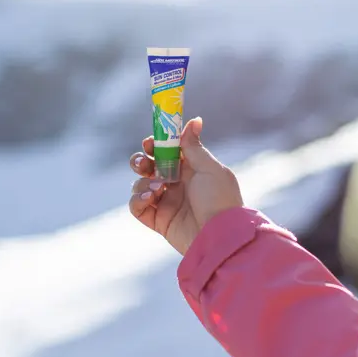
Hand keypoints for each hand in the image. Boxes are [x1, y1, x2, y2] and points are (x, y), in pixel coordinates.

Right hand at [129, 117, 243, 254]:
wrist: (220, 236)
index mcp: (190, 170)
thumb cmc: (220, 200)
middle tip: (144, 163)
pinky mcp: (159, 221)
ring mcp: (166, 203)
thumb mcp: (209, 169)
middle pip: (149, 167)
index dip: (156, 144)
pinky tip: (149, 198)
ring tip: (157, 189)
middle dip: (141, 161)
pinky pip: (137, 207)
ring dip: (142, 183)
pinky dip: (137, 200)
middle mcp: (177, 184)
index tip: (150, 142)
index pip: (167, 152)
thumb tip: (194, 120)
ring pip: (140, 185)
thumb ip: (194, 146)